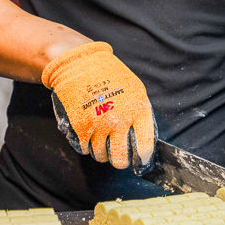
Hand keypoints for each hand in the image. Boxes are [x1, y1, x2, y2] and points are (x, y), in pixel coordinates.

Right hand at [42, 41, 156, 171]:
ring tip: (103, 143)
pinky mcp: (80, 127)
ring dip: (102, 153)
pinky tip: (89, 137)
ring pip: (101, 156)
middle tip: (119, 158)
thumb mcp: (135, 89)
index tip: (140, 160)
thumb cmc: (110, 74)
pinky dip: (87, 146)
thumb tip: (142, 139)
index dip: (143, 158)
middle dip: (120, 161)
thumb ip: (140, 113)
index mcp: (137, 110)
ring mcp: (98, 125)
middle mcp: (119, 120)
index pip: (144, 145)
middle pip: (120, 158)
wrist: (80, 63)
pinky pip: (85, 149)